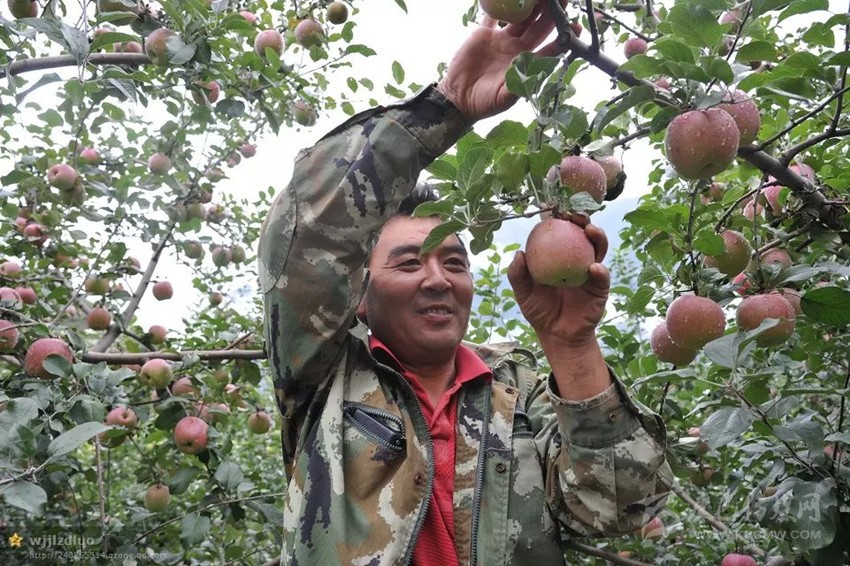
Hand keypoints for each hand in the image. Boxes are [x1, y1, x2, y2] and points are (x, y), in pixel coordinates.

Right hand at [437, 2, 565, 121]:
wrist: (458, 98)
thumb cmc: (484, 102)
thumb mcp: (503, 98)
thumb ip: (519, 85)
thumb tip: (534, 74)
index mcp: (526, 64)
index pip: (549, 47)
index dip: (563, 37)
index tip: (575, 26)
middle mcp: (518, 49)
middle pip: (539, 27)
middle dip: (552, 13)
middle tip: (563, 0)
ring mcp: (502, 40)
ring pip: (521, 17)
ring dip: (532, 4)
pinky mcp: (485, 34)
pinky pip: (493, 15)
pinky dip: (497, 4)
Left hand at [506, 217, 609, 348]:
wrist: (556, 335)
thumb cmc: (539, 310)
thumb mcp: (523, 293)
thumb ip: (518, 274)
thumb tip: (519, 253)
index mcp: (559, 256)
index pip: (561, 233)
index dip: (560, 220)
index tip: (555, 209)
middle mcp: (577, 259)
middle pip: (583, 234)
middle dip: (583, 220)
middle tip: (575, 215)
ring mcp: (591, 272)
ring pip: (598, 249)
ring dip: (597, 237)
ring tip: (590, 231)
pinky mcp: (600, 288)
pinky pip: (602, 277)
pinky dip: (600, 270)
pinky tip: (593, 267)